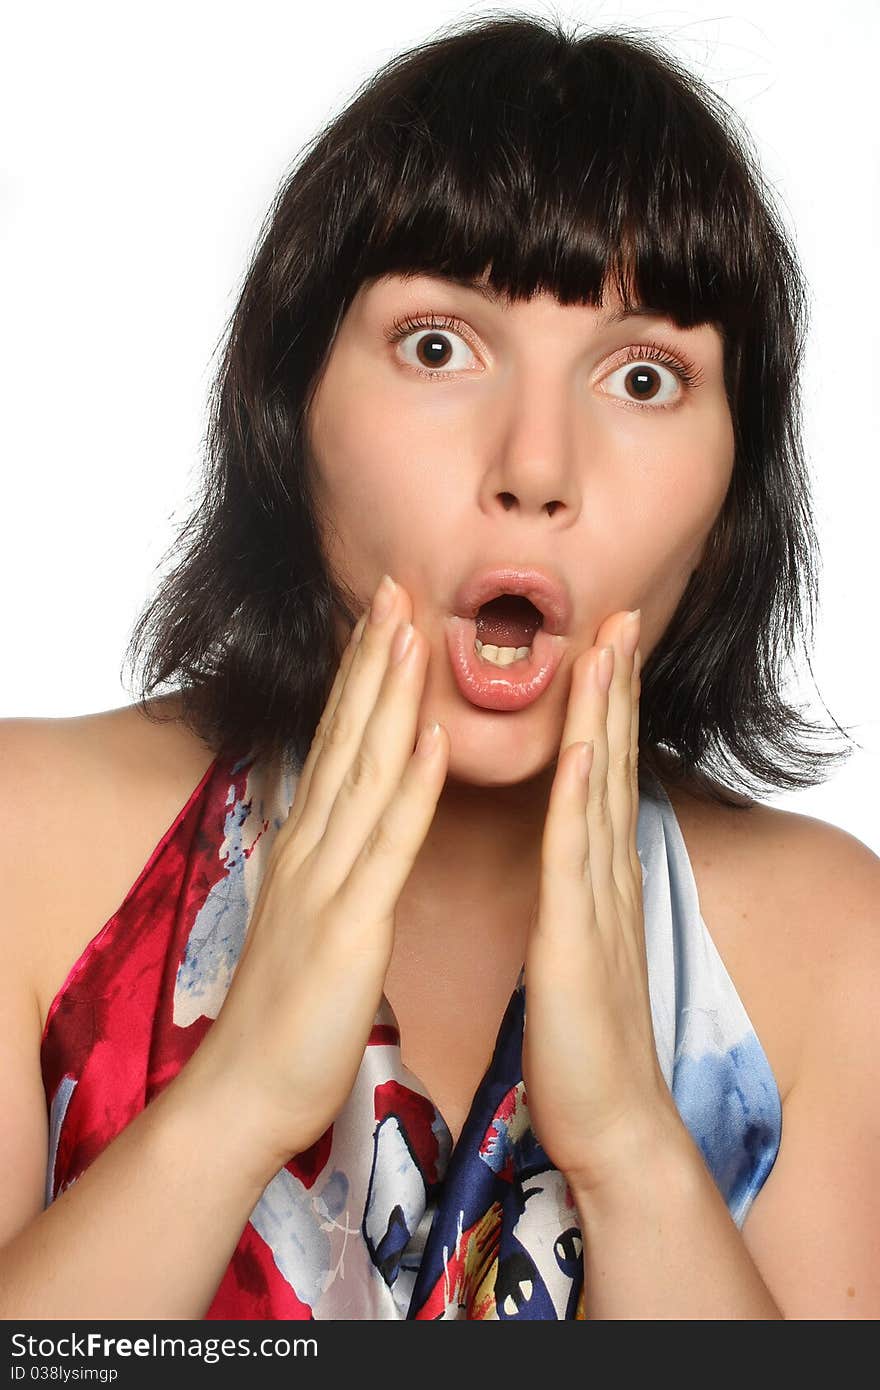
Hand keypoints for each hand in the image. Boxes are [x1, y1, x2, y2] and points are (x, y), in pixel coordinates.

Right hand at [193, 575, 448, 1167]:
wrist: (247, 1089)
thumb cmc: (285, 1006)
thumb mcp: (306, 910)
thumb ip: (324, 855)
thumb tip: (336, 810)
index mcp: (308, 843)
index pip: (336, 741)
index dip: (360, 675)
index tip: (384, 616)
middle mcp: (311, 846)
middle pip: (345, 736)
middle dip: (373, 658)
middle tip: (395, 587)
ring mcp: (325, 881)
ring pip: (363, 771)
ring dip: (389, 696)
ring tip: (412, 629)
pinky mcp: (349, 925)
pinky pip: (386, 846)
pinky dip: (408, 788)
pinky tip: (430, 738)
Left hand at [521, 609, 677, 1195]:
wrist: (609, 1117)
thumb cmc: (584, 1033)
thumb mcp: (577, 938)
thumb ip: (579, 884)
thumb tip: (576, 845)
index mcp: (596, 872)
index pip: (597, 769)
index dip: (602, 704)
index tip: (601, 642)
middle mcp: (606, 873)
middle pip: (608, 761)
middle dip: (613, 685)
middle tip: (618, 614)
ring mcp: (596, 901)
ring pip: (597, 790)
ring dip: (601, 717)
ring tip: (605, 649)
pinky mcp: (577, 938)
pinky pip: (575, 857)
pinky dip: (578, 798)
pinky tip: (580, 750)